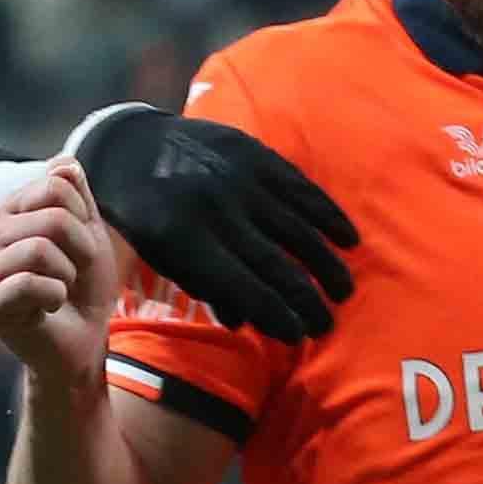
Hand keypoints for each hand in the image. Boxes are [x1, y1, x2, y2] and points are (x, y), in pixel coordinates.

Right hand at [0, 161, 115, 387]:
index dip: (83, 216)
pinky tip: (49, 306)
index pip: (56, 184)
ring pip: (40, 249)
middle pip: (51, 217)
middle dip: (80, 248)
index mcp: (14, 213)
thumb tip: (63, 162)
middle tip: (74, 273)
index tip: (81, 244)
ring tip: (61, 289)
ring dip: (67, 274)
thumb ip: (78, 196)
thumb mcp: (90, 234)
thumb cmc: (83, 290)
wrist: (82, 342)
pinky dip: (54, 296)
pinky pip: (30, 283)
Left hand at [73, 108, 355, 343]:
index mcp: (184, 241)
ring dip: (326, 264)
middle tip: (326, 326)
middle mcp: (216, 209)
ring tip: (344, 292)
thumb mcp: (161, 258)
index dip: (275, 315)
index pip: (242, 287)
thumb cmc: (148, 216)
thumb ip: (203, 287)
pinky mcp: (256, 154)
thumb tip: (246, 323)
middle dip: (306, 300)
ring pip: (296, 228)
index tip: (299, 337)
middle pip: (274, 263)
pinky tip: (349, 240)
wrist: (133, 146)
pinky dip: (329, 216)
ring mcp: (238, 178)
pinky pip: (302, 189)